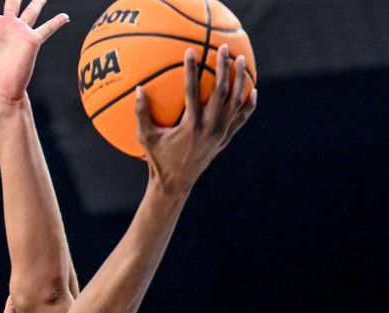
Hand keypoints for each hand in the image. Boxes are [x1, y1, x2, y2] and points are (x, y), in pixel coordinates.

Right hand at [136, 45, 256, 195]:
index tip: (190, 52)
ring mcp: (219, 134)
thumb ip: (141, 114)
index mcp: (190, 126)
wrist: (175, 184)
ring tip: (241, 61)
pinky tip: (253, 91)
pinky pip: (240, 119)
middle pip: (221, 92)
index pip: (191, 92)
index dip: (191, 70)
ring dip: (239, 80)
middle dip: (223, 68)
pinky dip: (248, 105)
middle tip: (224, 49)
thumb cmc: (158, 159)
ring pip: (234, 103)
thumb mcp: (146, 137)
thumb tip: (139, 89)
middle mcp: (208, 128)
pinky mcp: (224, 140)